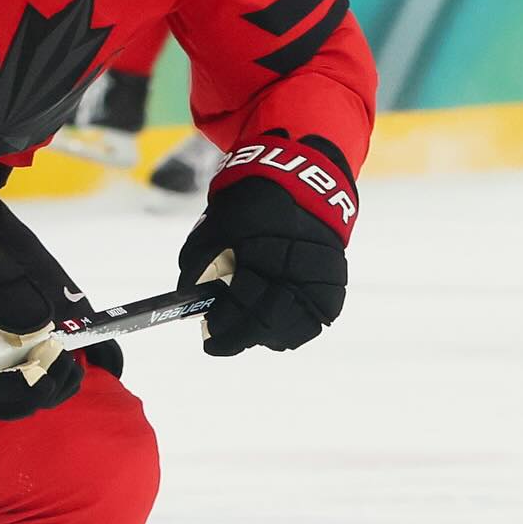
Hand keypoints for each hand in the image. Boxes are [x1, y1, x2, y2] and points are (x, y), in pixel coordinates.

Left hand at [178, 175, 347, 356]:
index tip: (207, 337)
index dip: (222, 326)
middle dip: (238, 338)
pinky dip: (290, 328)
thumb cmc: (250, 204)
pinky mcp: (334, 285)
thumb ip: (196, 265)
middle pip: (267, 324)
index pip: (241, 305)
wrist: (302, 182)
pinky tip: (271, 325)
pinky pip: (313, 323)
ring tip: (245, 331)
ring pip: (292, 330)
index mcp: (264, 254)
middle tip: (219, 341)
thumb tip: (188, 301)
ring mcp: (320, 281)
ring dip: (264, 335)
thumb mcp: (214, 227)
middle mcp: (297, 271)